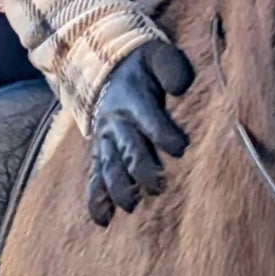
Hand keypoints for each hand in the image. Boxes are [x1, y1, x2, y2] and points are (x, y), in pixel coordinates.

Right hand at [86, 40, 193, 226]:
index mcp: (133, 100)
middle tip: (159, 186)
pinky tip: (103, 221)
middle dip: (143, 170)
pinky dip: (96, 200)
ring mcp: (106, 140)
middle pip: (129, 150)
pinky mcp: (100, 153)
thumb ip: (171, 68)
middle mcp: (117, 123)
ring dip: (119, 188)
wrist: (106, 67)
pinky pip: (94, 178)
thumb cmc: (142, 66)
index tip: (180, 148)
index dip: (165, 135)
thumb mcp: (157, 54)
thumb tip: (180, 88)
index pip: (150, 121)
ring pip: (109, 168)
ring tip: (130, 205)